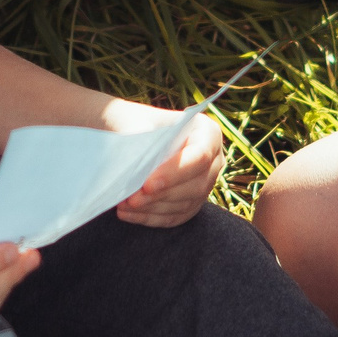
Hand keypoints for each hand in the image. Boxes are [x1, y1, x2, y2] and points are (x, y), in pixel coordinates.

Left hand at [117, 110, 226, 225]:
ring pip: (185, 204)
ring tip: (124, 204)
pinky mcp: (190, 203)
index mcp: (207, 132)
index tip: (147, 184)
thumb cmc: (132, 121)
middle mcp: (213, 160)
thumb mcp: (131, 119)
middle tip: (132, 198)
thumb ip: (136, 132)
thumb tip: (138, 157)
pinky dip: (150, 217)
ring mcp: (204, 184)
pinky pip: (175, 217)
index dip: (176, 172)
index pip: (200, 156)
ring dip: (153, 208)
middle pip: (196, 185)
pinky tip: (127, 213)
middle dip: (162, 195)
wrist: (127, 133)